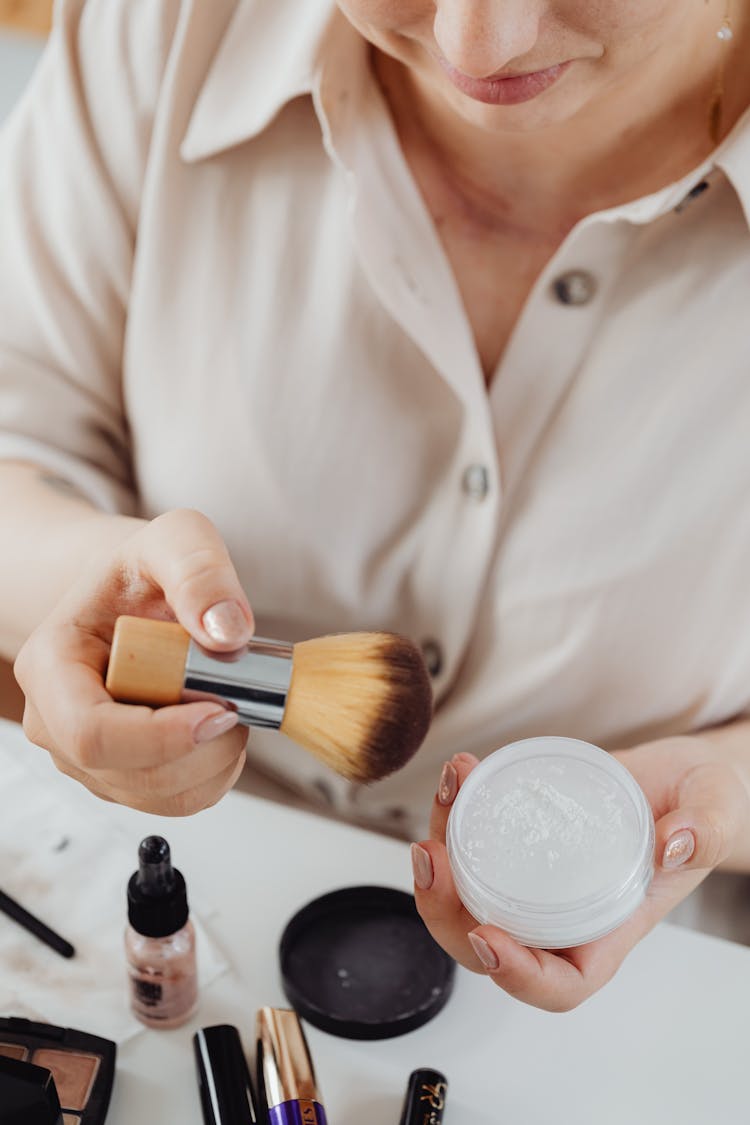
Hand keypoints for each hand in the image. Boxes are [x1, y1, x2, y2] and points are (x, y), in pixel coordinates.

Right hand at [14, 509, 254, 814]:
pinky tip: (221, 726)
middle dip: (203, 748)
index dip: (161, 737)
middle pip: (130, 774)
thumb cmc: (141, 572)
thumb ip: (200, 571)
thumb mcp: (175, 540)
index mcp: (52, 665)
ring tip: (228, 702)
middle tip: (238, 699)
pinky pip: (177, 800)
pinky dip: (216, 773)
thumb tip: (227, 630)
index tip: (221, 710)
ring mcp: (86, 758)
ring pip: (159, 796)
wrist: (132, 596)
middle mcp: (57, 722)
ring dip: (216, 760)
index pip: (91, 733)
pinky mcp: (121, 777)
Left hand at [412, 738, 749, 1010]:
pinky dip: (456, 809)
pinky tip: (462, 772)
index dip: (518, 976)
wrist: (682, 776)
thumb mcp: (716, 812)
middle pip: (487, 944)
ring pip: (467, 891)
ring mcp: (535, 878)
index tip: (490, 937)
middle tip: (432, 855)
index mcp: (609, 928)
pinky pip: (474, 841)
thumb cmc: (702, 807)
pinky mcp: (519, 839)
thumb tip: (674, 843)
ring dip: (441, 851)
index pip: (560, 983)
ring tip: (447, 793)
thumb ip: (705, 830)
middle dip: (445, 910)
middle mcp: (563, 913)